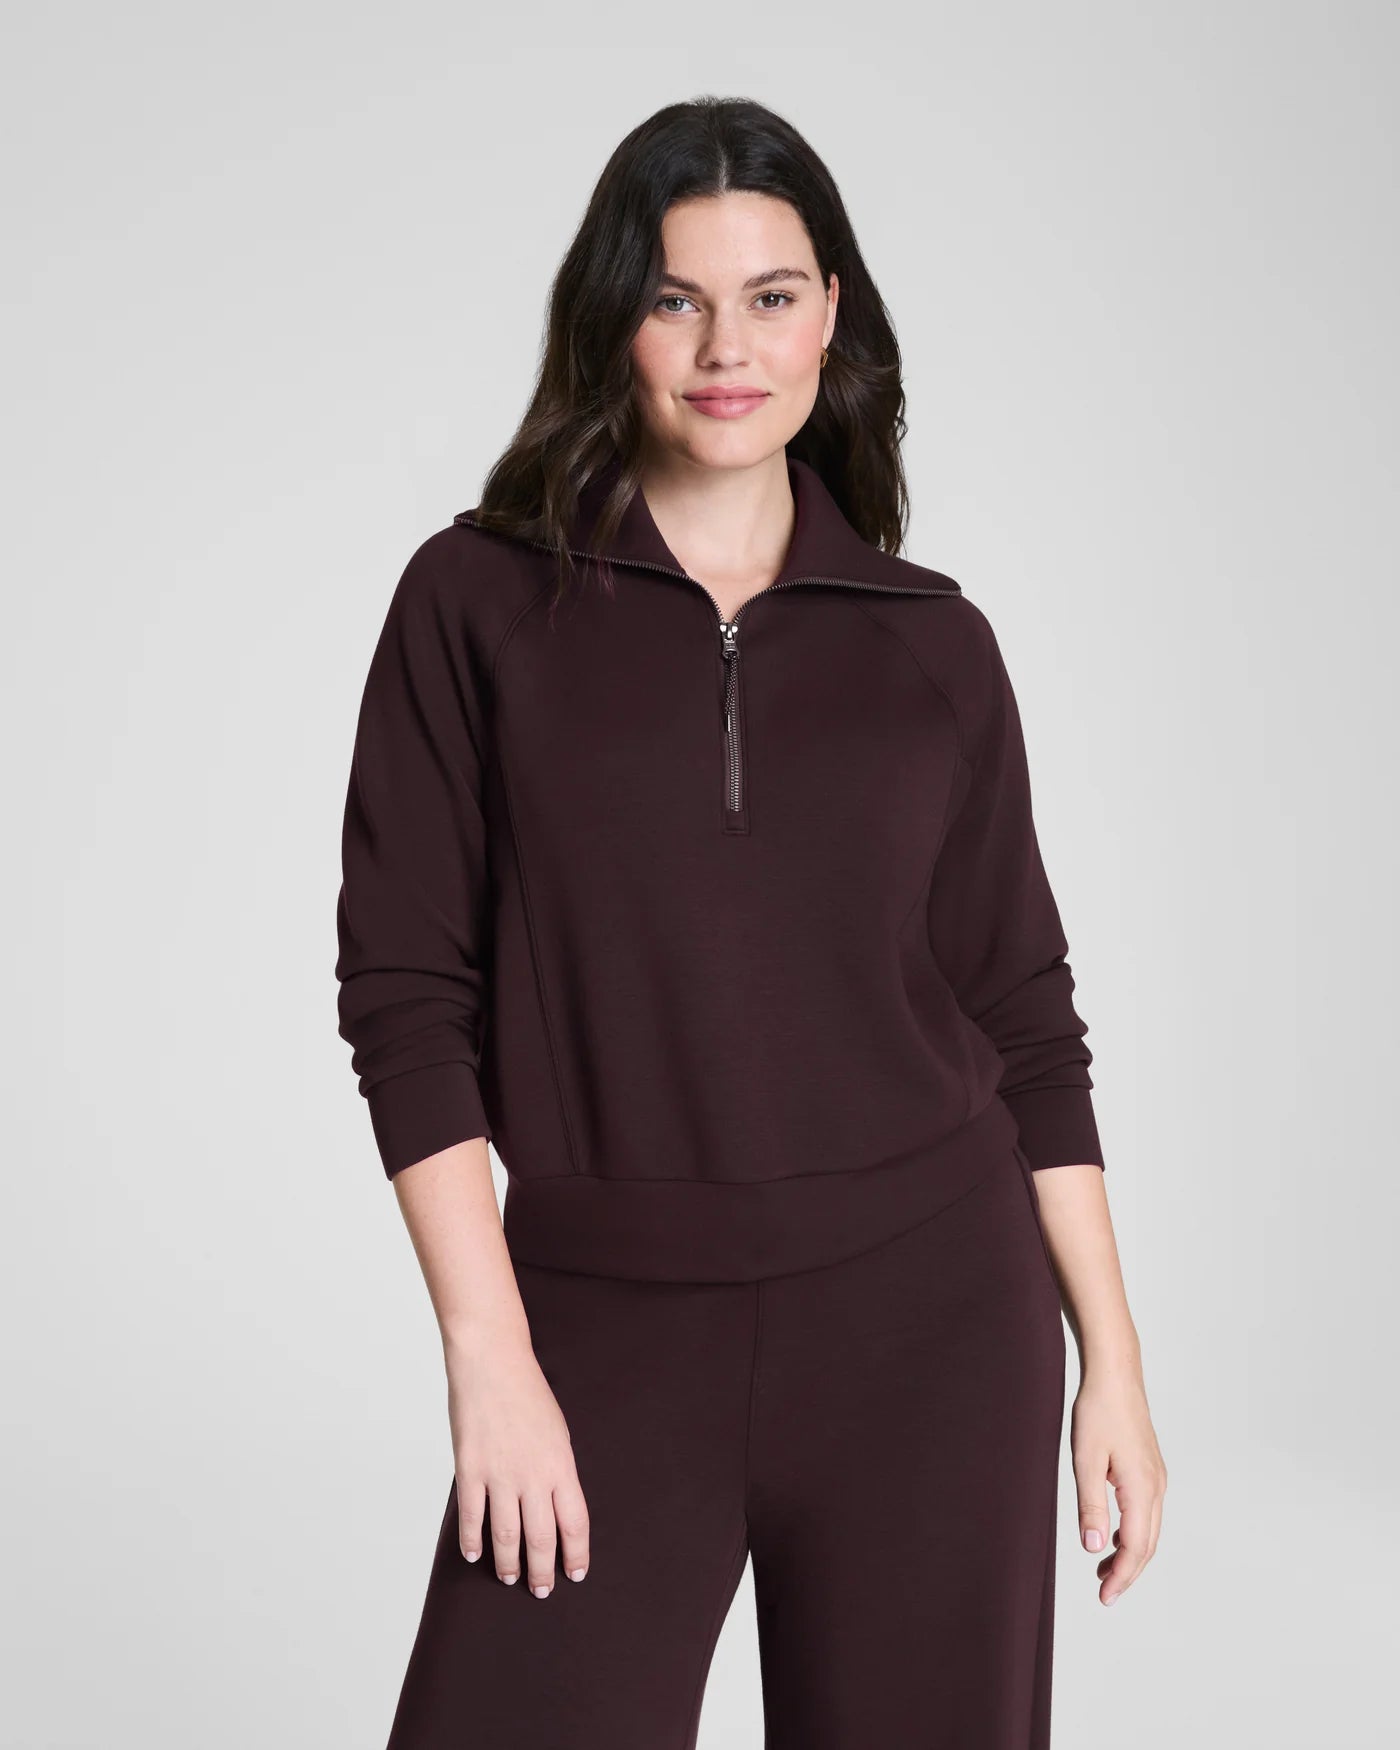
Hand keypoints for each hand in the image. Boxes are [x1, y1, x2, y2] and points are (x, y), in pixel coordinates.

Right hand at [444, 1329, 589, 1597]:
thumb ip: (557, 1469)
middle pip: (541, 1538)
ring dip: (508, 1563)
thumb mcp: (557, 1431)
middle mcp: (533, 1474)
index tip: (576, 1573)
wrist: (493, 1360)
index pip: (575, 1523)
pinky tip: (473, 1554)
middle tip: (541, 1590)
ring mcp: (500, 1473)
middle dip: (542, 1570)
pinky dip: (472, 1540)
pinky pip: (472, 1516)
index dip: (576, 1553)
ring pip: (506, 1535)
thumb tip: (555, 1505)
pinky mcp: (470, 1468)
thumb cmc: (528, 1391)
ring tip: (509, 1577)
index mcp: (561, 1464)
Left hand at [1070, 1363, 1166, 1605]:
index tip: (1104, 1597)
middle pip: (1147, 1544)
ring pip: (1149, 1528)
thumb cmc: (1098, 1412)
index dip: (1121, 1576)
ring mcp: (1157, 1477)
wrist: (1115, 1374)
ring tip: (1104, 1569)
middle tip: (1104, 1592)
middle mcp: (1156, 1486)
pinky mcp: (1150, 1468)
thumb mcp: (1085, 1460)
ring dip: (1130, 1552)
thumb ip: (1090, 1506)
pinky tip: (1113, 1534)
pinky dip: (1133, 1531)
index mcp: (1142, 1488)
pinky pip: (1146, 1511)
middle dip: (1127, 1571)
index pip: (1136, 1547)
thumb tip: (1093, 1549)